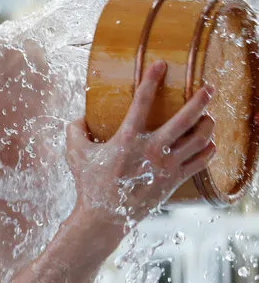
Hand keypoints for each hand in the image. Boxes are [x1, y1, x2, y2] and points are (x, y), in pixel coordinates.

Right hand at [66, 60, 215, 225]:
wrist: (105, 217)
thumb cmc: (89, 183)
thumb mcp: (74, 152)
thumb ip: (75, 129)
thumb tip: (81, 116)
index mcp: (127, 139)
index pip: (142, 102)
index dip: (152, 80)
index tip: (161, 64)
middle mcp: (151, 151)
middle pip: (185, 120)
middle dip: (200, 100)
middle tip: (208, 87)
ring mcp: (166, 167)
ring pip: (199, 140)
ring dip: (207, 125)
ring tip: (208, 116)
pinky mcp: (174, 181)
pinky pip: (201, 162)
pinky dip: (208, 150)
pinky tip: (208, 143)